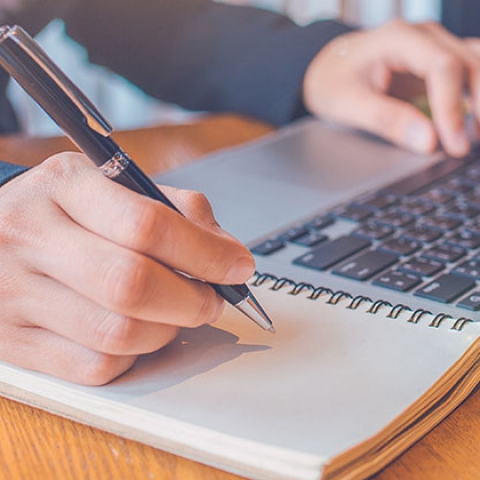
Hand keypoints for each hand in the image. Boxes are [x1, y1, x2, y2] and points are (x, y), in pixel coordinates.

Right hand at [0, 153, 253, 384]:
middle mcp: (33, 236)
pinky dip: (134, 355)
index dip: (206, 253)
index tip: (237, 266)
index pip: (148, 225)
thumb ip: (178, 211)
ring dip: (168, 330)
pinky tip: (138, 331)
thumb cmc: (68, 210)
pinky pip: (95, 367)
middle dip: (193, 300)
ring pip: (118, 333)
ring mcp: (17, 293)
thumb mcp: (116, 186)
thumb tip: (228, 253)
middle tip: (213, 299)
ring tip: (178, 313)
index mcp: (66, 186)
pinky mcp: (15, 341)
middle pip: (133, 285)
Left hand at [303, 19, 479, 156]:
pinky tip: (472, 125)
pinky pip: (467, 74)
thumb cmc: (333, 81)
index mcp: (399, 39)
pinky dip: (474, 97)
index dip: (451, 108)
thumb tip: (428, 142)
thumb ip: (388, 121)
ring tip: (476, 136)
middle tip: (469, 145)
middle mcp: (424, 37)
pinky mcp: (437, 63)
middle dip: (478, 104)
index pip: (442, 67)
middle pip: (469, 62)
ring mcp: (434, 47)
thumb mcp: (349, 104)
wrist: (326, 68)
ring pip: (475, 64)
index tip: (453, 143)